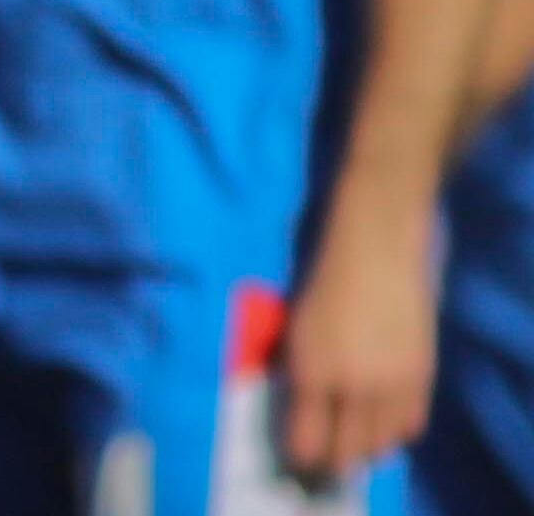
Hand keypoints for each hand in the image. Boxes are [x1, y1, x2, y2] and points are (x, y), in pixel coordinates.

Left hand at [278, 217, 436, 481]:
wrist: (376, 254)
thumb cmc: (323, 284)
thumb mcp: (293, 329)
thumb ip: (294, 370)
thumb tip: (291, 404)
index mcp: (311, 372)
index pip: (307, 440)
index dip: (301, 456)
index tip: (296, 457)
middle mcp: (353, 386)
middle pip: (347, 451)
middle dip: (332, 460)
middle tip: (324, 454)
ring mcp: (392, 384)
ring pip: (380, 444)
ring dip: (364, 449)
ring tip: (352, 440)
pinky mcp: (422, 377)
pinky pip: (409, 425)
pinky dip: (393, 433)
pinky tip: (380, 423)